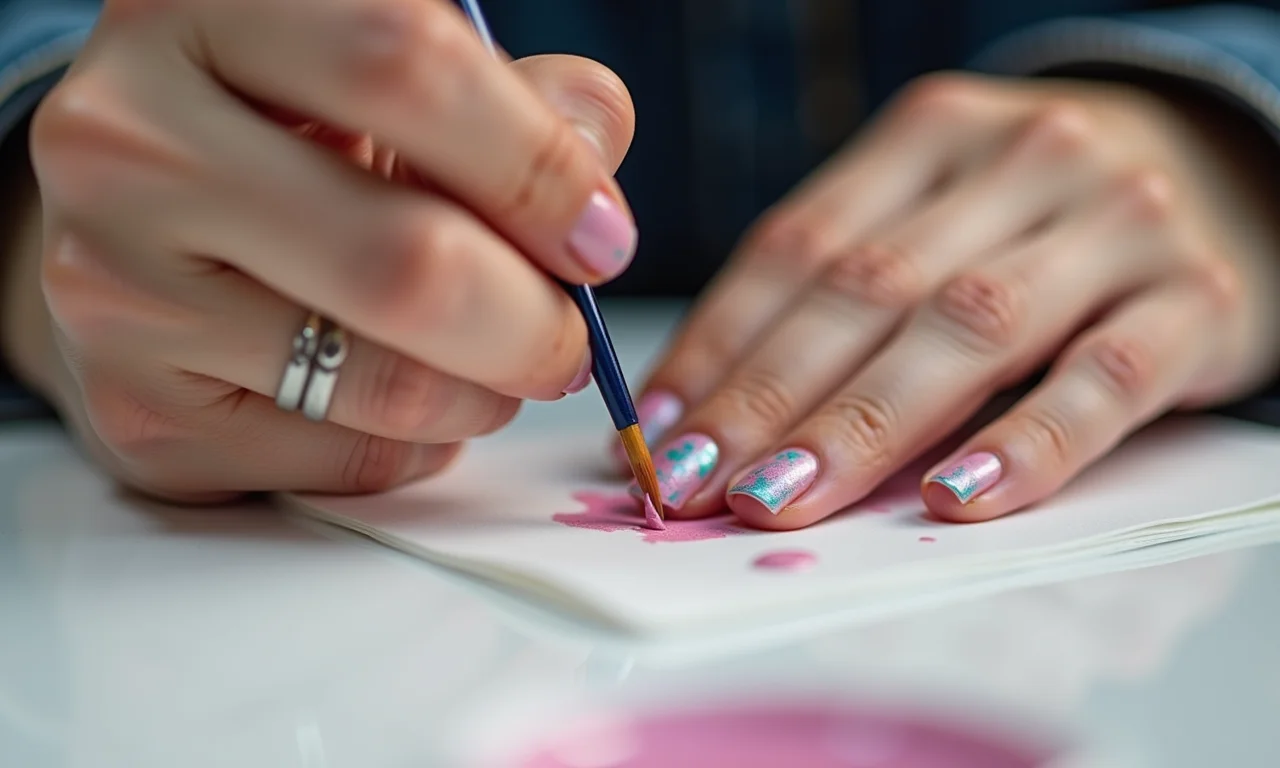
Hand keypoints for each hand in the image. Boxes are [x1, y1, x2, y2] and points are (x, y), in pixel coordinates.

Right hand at [6, 0, 635, 500]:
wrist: (143, 235)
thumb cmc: (290, 141)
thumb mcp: (393, 81)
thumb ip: (514, 103)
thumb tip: (594, 178)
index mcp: (199, 5)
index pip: (404, 69)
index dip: (537, 166)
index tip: (601, 239)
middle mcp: (126, 140)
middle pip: (408, 262)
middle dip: (535, 322)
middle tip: (569, 341)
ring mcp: (111, 288)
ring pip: (383, 382)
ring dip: (482, 393)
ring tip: (485, 362)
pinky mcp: (138, 418)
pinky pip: (345, 463)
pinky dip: (414, 444)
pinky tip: (393, 399)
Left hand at [626, 72, 1279, 528]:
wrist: (1220, 169)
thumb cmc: (1036, 218)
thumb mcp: (933, 215)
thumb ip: (836, 287)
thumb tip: (699, 405)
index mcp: (930, 135)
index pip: (798, 244)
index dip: (717, 344)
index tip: (654, 431)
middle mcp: (1021, 161)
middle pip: (868, 288)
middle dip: (767, 396)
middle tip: (693, 483)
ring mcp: (1115, 224)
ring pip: (970, 327)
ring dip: (862, 425)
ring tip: (780, 498)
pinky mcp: (1197, 301)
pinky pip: (1105, 378)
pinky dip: (1028, 441)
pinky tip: (957, 499)